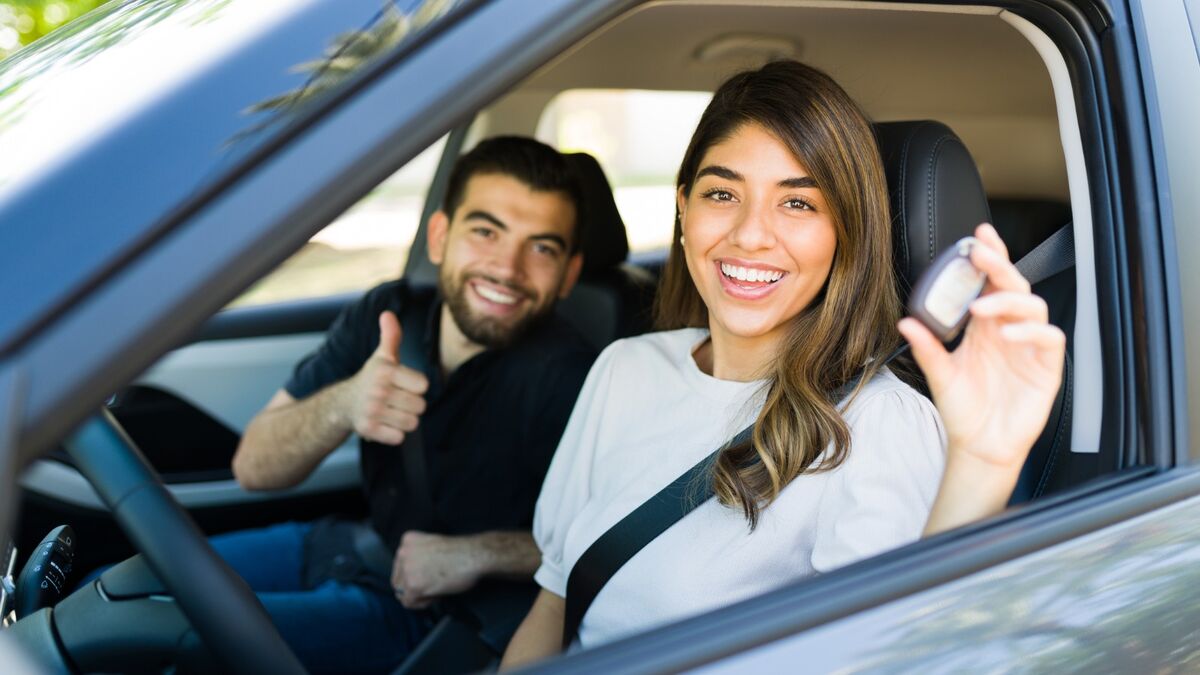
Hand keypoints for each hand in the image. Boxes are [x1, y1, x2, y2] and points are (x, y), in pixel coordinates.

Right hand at [344, 311, 428, 444]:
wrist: (344, 403)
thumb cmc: (372, 378)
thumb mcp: (382, 357)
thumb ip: (391, 336)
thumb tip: (387, 314)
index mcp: (386, 371)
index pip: (423, 386)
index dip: (416, 387)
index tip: (403, 384)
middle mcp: (378, 390)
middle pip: (420, 406)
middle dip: (412, 405)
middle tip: (397, 400)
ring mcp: (372, 410)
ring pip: (412, 423)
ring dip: (405, 420)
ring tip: (391, 412)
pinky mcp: (368, 430)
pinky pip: (399, 437)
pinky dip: (395, 434)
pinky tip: (384, 424)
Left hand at [390, 531, 482, 609]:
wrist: (473, 556)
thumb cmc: (461, 552)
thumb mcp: (432, 546)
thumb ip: (418, 558)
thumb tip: (413, 576)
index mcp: (407, 540)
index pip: (399, 566)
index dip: (413, 576)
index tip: (426, 578)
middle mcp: (403, 553)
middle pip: (398, 581)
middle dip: (413, 588)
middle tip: (431, 587)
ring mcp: (407, 569)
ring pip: (402, 593)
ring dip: (419, 596)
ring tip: (436, 589)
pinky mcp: (413, 585)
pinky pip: (409, 602)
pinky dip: (423, 603)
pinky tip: (436, 594)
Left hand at [898, 223, 1066, 472]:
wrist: (980, 446)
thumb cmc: (964, 409)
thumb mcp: (939, 375)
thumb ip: (927, 347)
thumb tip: (906, 322)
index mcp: (984, 327)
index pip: (989, 284)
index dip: (989, 258)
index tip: (977, 236)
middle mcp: (1008, 330)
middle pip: (1013, 286)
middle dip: (999, 266)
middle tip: (981, 254)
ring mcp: (1029, 346)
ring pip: (1034, 305)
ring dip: (1008, 299)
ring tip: (982, 306)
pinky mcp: (1046, 367)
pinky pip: (1049, 338)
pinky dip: (1031, 330)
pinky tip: (1009, 332)